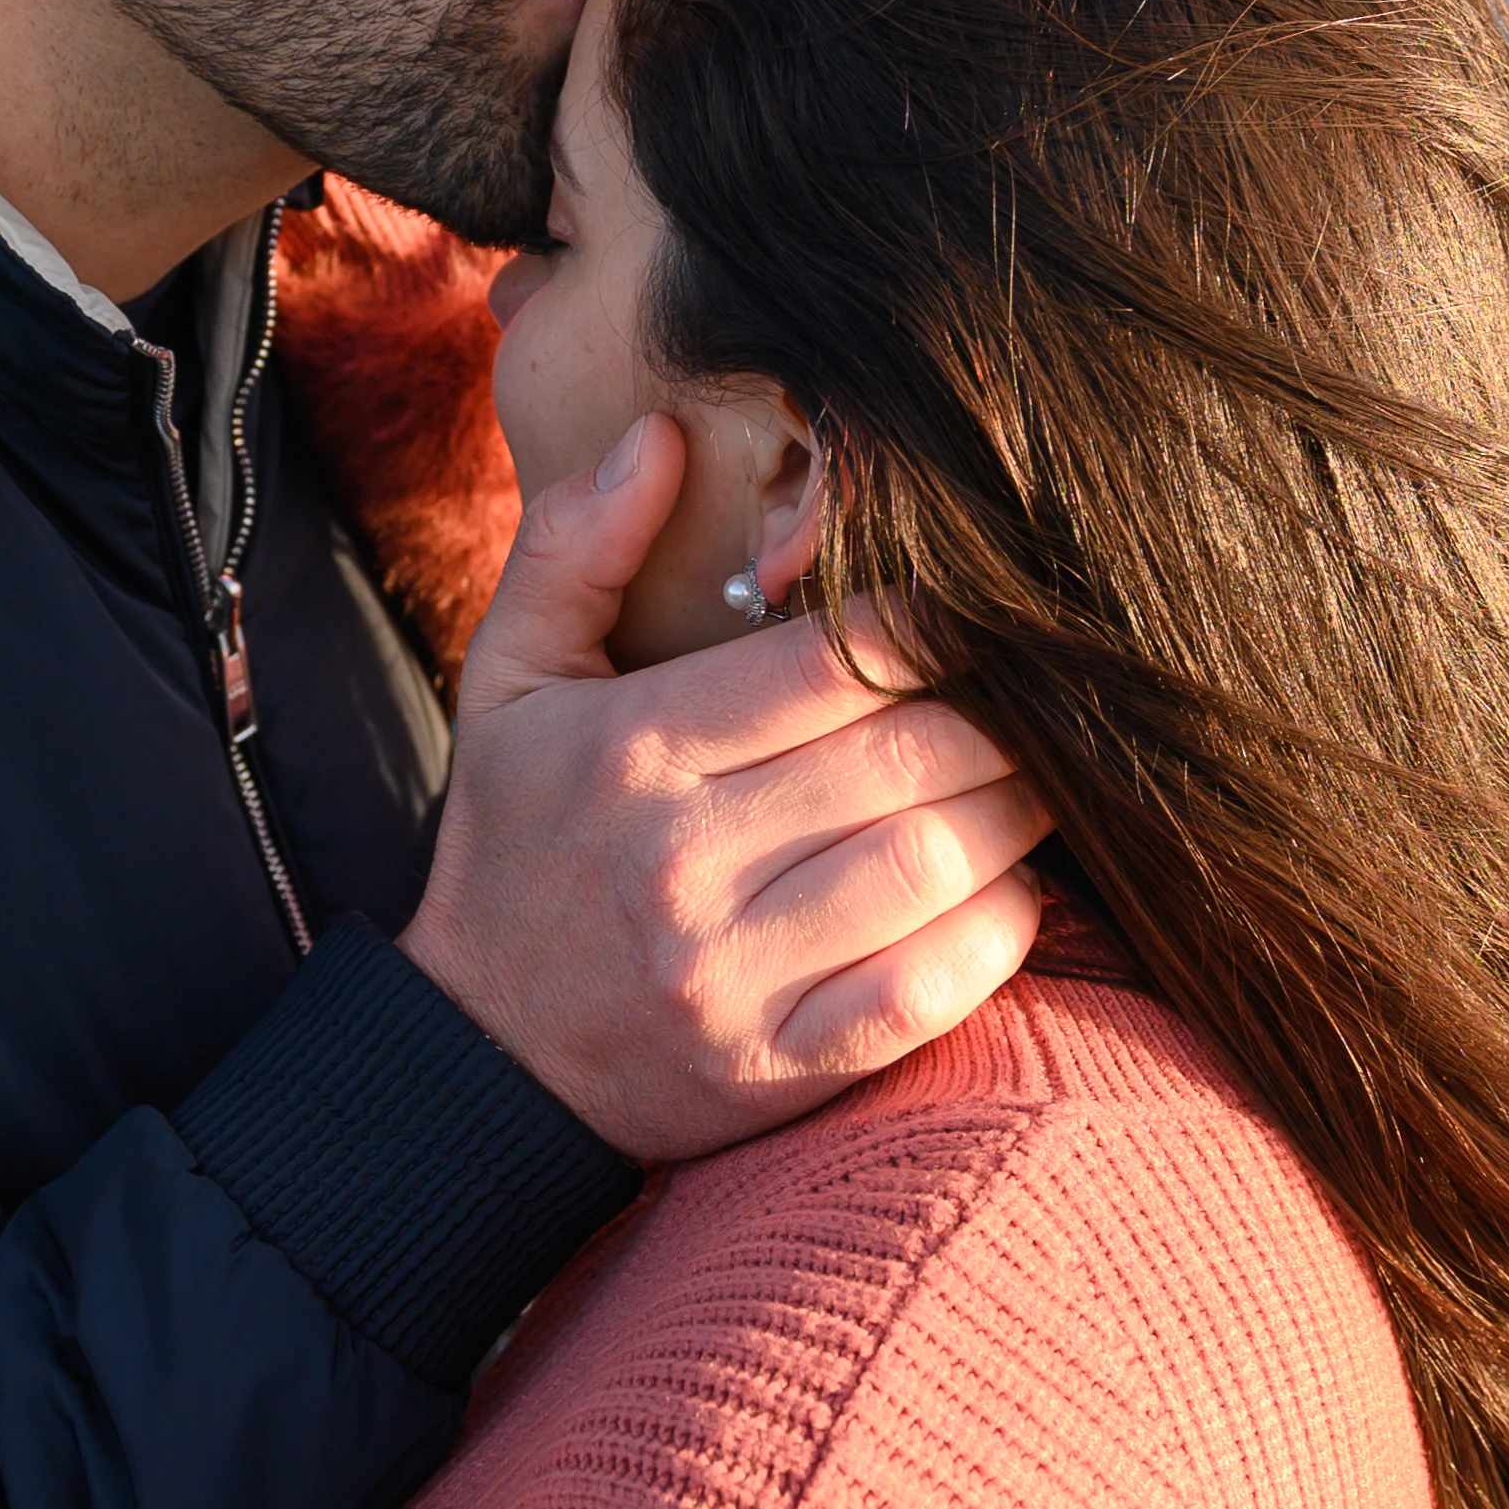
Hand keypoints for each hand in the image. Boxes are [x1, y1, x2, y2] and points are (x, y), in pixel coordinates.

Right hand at [398, 421, 1045, 1160]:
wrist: (479, 1059)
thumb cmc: (516, 844)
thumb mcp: (506, 681)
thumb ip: (573, 548)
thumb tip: (662, 439)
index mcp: (633, 748)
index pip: (829, 663)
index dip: (929, 626)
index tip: (966, 614)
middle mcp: (681, 860)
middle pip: (906, 759)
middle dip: (997, 718)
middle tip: (1029, 700)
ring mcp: (731, 974)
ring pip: (934, 867)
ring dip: (1014, 817)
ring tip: (1028, 784)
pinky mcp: (773, 1069)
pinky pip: (925, 993)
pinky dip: (995, 935)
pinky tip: (1005, 891)